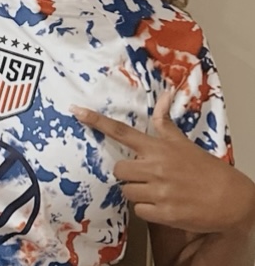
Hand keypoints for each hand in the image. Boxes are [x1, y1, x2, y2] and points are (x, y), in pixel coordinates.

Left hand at [71, 92, 254, 233]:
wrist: (232, 199)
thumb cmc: (205, 168)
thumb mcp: (183, 142)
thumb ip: (165, 121)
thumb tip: (165, 94)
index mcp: (157, 148)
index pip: (120, 130)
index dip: (96, 121)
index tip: (76, 111)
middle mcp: (154, 167)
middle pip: (117, 169)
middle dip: (126, 173)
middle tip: (143, 175)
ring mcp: (158, 191)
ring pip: (127, 191)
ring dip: (137, 192)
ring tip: (157, 190)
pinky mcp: (163, 213)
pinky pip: (139, 211)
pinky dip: (147, 209)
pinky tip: (163, 204)